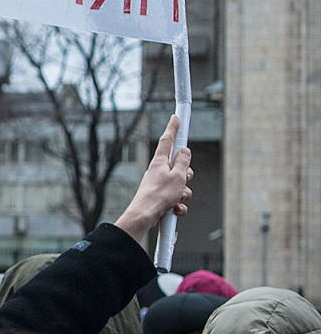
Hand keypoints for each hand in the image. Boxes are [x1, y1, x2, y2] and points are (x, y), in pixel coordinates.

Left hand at [115, 115, 191, 242]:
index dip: (173, 128)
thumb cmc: (159, 195)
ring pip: (180, 184)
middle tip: (184, 180)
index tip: (175, 117)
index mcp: (160, 162)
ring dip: (184, 192)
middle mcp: (158, 171)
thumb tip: (184, 151)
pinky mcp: (160, 197)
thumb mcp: (177, 176)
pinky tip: (175, 210)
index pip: (167, 140)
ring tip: (177, 198)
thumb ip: (183, 163)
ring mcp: (159, 184)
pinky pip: (175, 198)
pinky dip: (178, 204)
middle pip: (179, 166)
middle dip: (187, 174)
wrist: (145, 216)